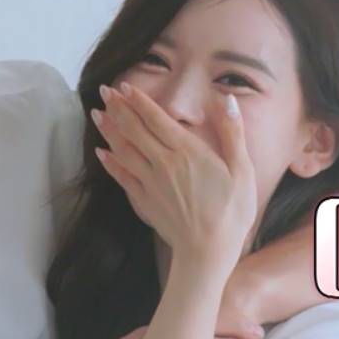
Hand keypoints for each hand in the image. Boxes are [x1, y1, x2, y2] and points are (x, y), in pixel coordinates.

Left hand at [92, 82, 257, 271]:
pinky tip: (101, 152)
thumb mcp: (242, 171)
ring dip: (109, 130)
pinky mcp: (144, 200)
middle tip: (104, 90)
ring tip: (96, 114)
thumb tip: (228, 100)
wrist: (207, 252)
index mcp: (188, 152)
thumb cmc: (231, 212)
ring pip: (124, 150)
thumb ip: (233, 133)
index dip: (139, 101)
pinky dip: (110, 162)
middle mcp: (164, 163)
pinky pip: (122, 176)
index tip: (124, 86)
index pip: (157, 119)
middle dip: (118, 108)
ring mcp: (150, 182)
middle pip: (135, 129)